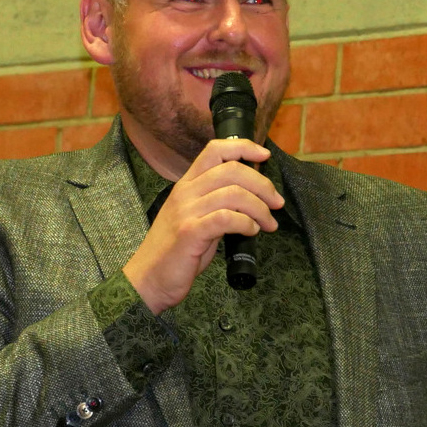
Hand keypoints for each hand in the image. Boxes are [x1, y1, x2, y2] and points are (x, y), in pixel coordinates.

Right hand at [123, 139, 284, 313]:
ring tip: (268, 224)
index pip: (215, 150)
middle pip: (232, 170)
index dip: (243, 147)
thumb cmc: (177, 251)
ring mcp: (186, 211)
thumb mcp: (195, 217)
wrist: (149, 278)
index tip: (264, 156)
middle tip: (277, 203)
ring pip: (234, 194)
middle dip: (263, 185)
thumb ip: (217, 203)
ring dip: (260, 208)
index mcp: (187, 184)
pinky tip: (251, 231)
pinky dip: (246, 223)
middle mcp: (185, 192)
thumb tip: (252, 197)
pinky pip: (227, 218)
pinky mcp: (190, 232)